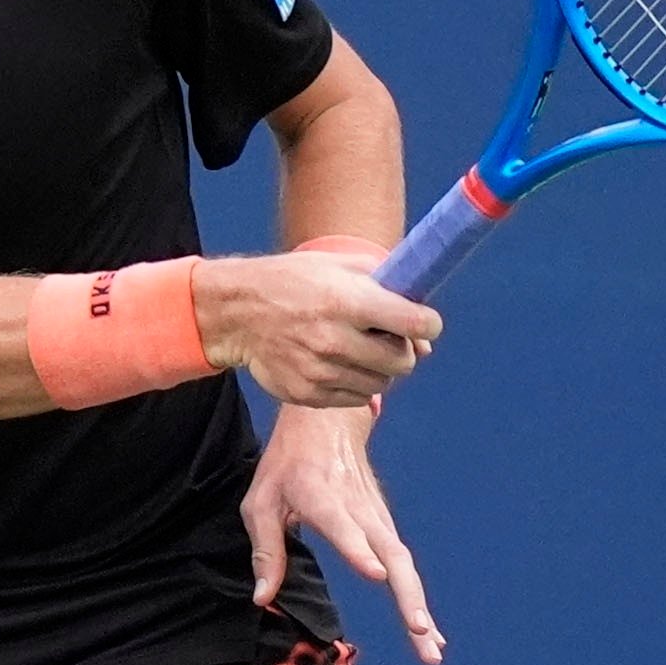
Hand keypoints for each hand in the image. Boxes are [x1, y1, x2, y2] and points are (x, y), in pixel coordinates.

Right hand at [193, 253, 440, 408]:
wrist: (237, 312)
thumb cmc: (294, 282)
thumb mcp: (339, 265)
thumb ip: (389, 289)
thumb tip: (426, 338)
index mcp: (346, 301)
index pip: (414, 322)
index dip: (427, 323)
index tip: (422, 322)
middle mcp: (334, 339)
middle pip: (403, 362)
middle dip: (402, 349)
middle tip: (383, 337)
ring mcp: (320, 371)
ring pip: (382, 384)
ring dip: (378, 368)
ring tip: (355, 348)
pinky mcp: (308, 394)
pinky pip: (357, 399)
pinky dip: (355, 384)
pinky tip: (336, 362)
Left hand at [243, 404, 444, 664]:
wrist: (327, 419)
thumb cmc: (288, 462)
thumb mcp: (261, 500)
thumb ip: (265, 551)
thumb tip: (262, 598)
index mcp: (321, 496)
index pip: (343, 525)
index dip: (358, 549)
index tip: (376, 573)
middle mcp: (357, 508)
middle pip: (390, 552)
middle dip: (407, 595)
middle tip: (420, 632)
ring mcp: (377, 515)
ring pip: (403, 562)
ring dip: (419, 605)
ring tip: (432, 650)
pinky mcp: (384, 523)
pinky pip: (403, 564)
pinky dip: (416, 597)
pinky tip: (429, 632)